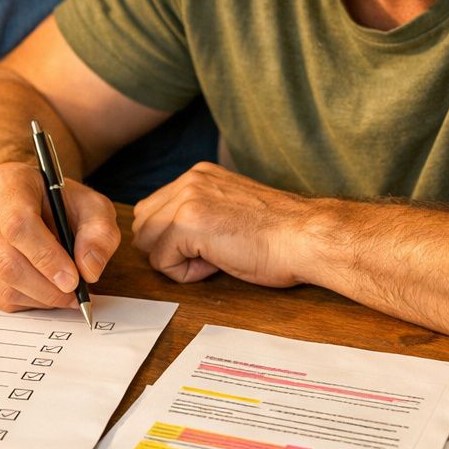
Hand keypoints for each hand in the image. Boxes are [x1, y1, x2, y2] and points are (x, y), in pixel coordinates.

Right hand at [0, 161, 120, 310]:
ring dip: (39, 297)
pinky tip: (42, 291)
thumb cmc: (63, 205)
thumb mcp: (94, 208)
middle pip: (6, 260)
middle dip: (46, 287)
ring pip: (1, 283)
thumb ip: (100, 234)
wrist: (36, 205)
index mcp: (7, 181)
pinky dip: (24, 302)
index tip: (73, 279)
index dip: (46, 257)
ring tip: (62, 292)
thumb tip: (89, 270)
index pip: (18, 224)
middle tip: (74, 295)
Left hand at [131, 163, 312, 288]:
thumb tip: (167, 239)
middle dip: (168, 248)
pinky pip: (161, 261)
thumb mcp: (229, 210)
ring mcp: (187, 199)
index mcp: (199, 175)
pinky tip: (218, 263)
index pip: (154, 209)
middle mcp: (189, 180)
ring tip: (215, 258)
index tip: (213, 243)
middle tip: (211, 254)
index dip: (174, 239)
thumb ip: (198, 213)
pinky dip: (186, 274)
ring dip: (176, 260)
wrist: (306, 237)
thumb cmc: (279, 235)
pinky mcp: (187, 223)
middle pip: (143, 225)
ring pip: (147, 243)